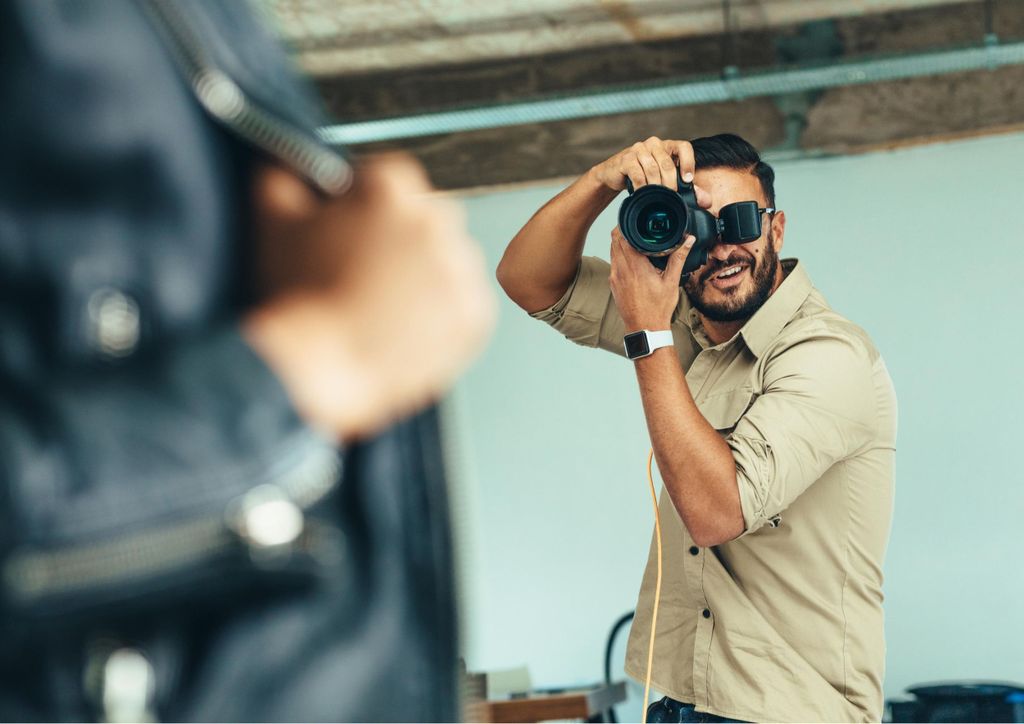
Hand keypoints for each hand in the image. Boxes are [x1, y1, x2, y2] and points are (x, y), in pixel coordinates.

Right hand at [244, 153, 495, 439]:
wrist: (320, 365)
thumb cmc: (298, 294)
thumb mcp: (275, 223)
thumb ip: (282, 179)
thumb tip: (285, 164)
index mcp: (393, 185)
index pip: (388, 184)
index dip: (364, 212)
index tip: (349, 238)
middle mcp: (438, 218)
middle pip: (424, 221)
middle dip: (400, 243)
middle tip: (364, 278)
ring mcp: (461, 267)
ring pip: (448, 264)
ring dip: (425, 280)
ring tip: (384, 310)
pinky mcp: (475, 312)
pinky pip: (464, 307)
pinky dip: (442, 318)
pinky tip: (406, 330)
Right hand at [589, 136, 710, 208]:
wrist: (614, 175)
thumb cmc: (642, 177)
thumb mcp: (665, 181)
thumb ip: (686, 190)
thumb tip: (705, 201)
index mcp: (667, 146)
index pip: (683, 147)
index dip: (688, 163)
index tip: (688, 180)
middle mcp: (654, 144)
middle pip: (667, 163)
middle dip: (670, 183)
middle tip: (670, 197)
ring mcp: (639, 149)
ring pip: (652, 169)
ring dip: (656, 187)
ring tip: (656, 197)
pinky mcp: (626, 158)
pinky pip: (637, 173)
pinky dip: (642, 186)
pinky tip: (643, 194)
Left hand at [609, 226, 693, 331]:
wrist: (645, 329)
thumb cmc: (657, 309)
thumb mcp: (672, 282)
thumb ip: (678, 258)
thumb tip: (688, 241)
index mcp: (635, 267)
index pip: (622, 237)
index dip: (625, 226)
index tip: (633, 220)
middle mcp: (621, 270)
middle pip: (614, 241)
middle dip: (622, 231)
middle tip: (635, 227)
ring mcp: (615, 278)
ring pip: (612, 252)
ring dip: (620, 244)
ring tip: (634, 241)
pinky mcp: (613, 284)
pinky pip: (613, 263)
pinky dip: (619, 257)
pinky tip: (631, 259)